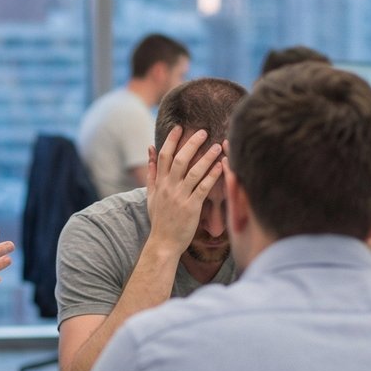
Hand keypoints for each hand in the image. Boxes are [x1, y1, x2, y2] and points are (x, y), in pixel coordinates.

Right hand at [144, 126, 223, 254]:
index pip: (164, 156)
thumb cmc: (159, 219)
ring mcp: (180, 197)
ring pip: (193, 172)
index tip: (179, 127)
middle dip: (191, 143)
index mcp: (159, 183)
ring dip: (206, 157)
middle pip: (179, 159)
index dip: (171, 140)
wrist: (163, 243)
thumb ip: (151, 172)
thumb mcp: (151, 194)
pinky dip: (212, 176)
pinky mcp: (191, 208)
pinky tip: (221, 166)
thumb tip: (149, 149)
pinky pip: (203, 188)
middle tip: (203, 131)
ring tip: (218, 146)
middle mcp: (169, 188)